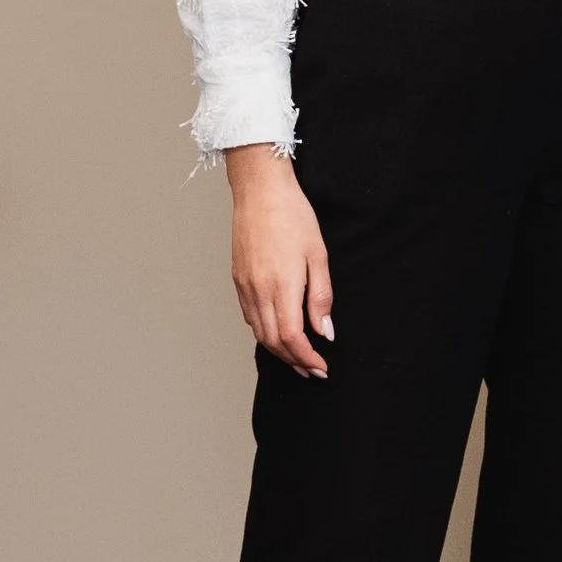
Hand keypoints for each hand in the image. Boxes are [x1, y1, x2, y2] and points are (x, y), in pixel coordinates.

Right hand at [226, 143, 332, 375]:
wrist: (260, 191)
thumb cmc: (294, 216)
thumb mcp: (319, 255)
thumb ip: (321, 297)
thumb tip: (324, 331)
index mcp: (281, 286)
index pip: (292, 338)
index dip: (306, 358)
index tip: (321, 367)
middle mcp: (258, 290)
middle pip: (273, 341)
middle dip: (294, 361)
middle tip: (313, 370)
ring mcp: (244, 286)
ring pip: (258, 332)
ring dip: (278, 350)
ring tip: (298, 358)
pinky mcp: (237, 279)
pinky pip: (249, 316)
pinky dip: (264, 331)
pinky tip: (278, 332)